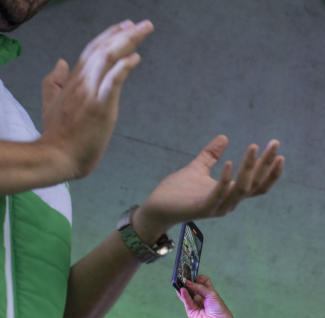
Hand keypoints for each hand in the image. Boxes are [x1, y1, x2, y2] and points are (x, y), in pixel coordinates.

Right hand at [40, 20, 153, 179]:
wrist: (57, 156)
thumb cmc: (58, 133)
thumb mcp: (50, 101)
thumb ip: (54, 80)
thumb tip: (60, 61)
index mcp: (73, 79)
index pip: (92, 50)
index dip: (109, 36)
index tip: (126, 26)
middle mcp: (82, 81)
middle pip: (103, 49)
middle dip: (124, 34)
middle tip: (144, 24)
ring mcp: (90, 93)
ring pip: (107, 60)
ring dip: (126, 43)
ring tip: (142, 32)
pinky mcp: (99, 108)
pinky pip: (111, 83)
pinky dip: (122, 69)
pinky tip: (135, 59)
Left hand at [136, 136, 283, 237]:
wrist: (157, 207)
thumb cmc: (177, 191)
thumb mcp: (198, 168)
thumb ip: (211, 155)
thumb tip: (224, 137)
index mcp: (231, 193)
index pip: (258, 183)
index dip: (270, 170)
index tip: (277, 151)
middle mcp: (230, 202)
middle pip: (256, 184)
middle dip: (266, 163)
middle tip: (274, 143)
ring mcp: (218, 207)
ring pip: (242, 188)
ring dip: (250, 167)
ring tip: (254, 147)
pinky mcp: (203, 208)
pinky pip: (219, 194)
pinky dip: (225, 179)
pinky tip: (228, 162)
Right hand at [178, 274, 243, 317]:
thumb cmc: (220, 309)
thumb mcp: (211, 294)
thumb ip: (199, 288)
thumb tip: (187, 282)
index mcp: (209, 292)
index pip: (202, 281)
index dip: (197, 277)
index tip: (192, 274)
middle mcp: (201, 297)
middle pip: (192, 287)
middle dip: (188, 282)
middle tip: (182, 276)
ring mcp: (195, 304)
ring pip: (187, 294)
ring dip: (183, 288)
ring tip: (180, 282)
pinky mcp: (191, 311)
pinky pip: (186, 301)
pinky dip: (184, 296)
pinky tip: (182, 290)